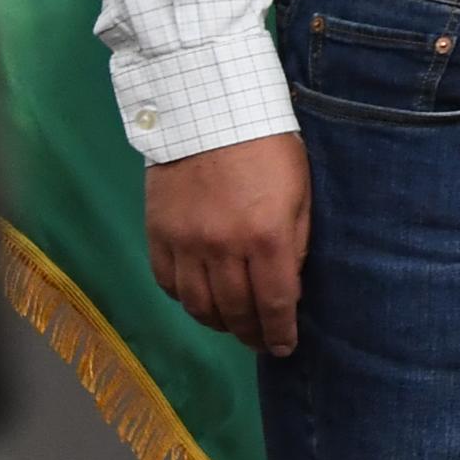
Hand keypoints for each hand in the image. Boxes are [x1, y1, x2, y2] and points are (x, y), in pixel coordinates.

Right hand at [147, 133, 312, 354]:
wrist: (210, 112)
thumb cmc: (268, 148)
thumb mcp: (300, 193)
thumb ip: (296, 243)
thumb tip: (290, 285)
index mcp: (266, 237)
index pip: (274, 303)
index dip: (280, 331)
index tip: (285, 347)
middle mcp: (223, 248)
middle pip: (235, 311)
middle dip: (251, 334)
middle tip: (262, 343)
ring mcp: (186, 242)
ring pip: (197, 305)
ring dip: (217, 323)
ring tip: (232, 326)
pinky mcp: (158, 233)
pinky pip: (168, 282)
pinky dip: (184, 299)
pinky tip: (199, 300)